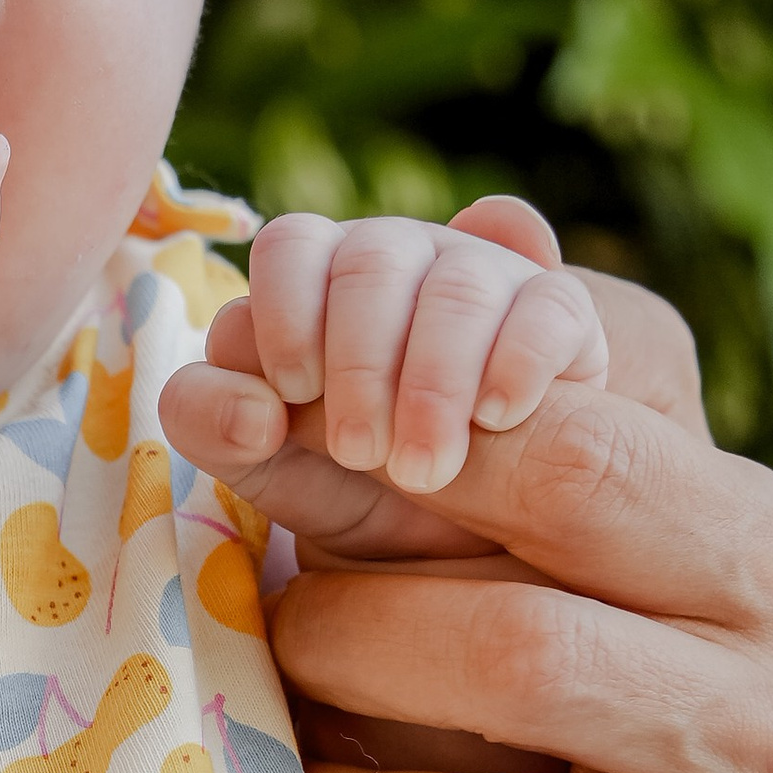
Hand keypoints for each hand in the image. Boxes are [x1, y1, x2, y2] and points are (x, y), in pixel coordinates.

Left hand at [162, 281, 772, 772]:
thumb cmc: (528, 636)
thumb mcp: (509, 498)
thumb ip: (470, 374)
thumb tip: (482, 221)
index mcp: (768, 552)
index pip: (566, 461)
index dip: (375, 444)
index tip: (234, 432)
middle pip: (513, 647)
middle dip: (338, 641)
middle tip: (258, 641)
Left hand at [230, 196, 606, 509]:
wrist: (463, 527)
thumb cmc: (345, 482)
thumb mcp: (266, 466)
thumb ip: (215, 425)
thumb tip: (250, 406)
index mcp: (316, 276)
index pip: (292, 245)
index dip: (287, 314)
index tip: (293, 392)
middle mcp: (400, 258)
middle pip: (374, 261)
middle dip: (361, 364)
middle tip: (360, 454)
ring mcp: (484, 276)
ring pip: (459, 286)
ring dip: (434, 381)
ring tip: (424, 467)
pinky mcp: (557, 315)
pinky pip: (548, 306)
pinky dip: (518, 361)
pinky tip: (495, 418)